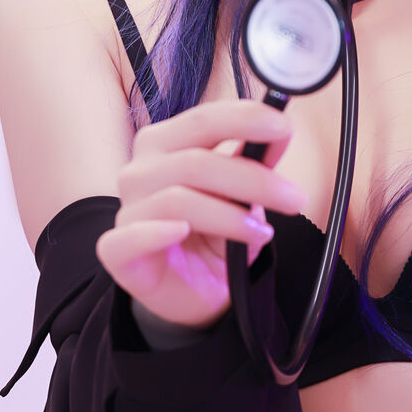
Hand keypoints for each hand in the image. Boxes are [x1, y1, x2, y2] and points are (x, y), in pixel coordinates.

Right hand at [95, 98, 306, 330]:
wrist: (194, 292)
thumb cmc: (212, 237)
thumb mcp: (241, 198)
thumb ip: (252, 163)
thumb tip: (279, 131)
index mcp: (165, 146)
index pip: (202, 120)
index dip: (244, 119)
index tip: (284, 126)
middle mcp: (140, 172)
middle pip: (195, 162)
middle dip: (253, 179)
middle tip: (293, 198)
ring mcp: (127, 211)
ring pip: (178, 200)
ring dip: (229, 216)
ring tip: (262, 232)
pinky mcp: (117, 252)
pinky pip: (130, 238)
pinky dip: (156, 232)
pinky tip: (183, 232)